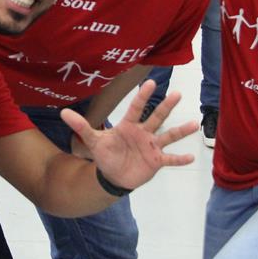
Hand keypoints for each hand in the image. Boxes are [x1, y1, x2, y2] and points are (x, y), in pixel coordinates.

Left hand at [61, 80, 196, 190]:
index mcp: (129, 125)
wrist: (113, 176)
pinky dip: (179, 159)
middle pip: (156, 117)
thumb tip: (63, 113)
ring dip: (180, 131)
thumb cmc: (106, 154)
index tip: (150, 82)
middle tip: (178, 93)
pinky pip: (170, 160)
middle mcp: (143, 133)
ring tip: (194, 125)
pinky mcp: (156, 161)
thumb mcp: (94, 140)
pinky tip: (191, 158)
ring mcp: (151, 147)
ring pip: (168, 136)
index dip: (142, 96)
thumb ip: (81, 127)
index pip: (136, 108)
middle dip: (166, 106)